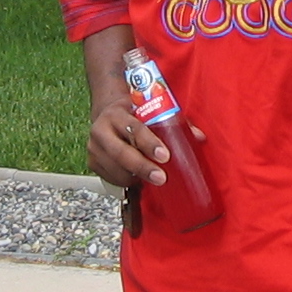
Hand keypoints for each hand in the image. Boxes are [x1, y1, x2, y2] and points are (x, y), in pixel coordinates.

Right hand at [87, 101, 203, 191]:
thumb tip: (199, 137)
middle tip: (161, 178)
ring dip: (134, 177)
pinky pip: (109, 177)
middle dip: (142, 167)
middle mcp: (100, 129)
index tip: (165, 156)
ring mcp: (93, 147)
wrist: (107, 112)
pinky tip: (138, 181)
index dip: (149, 144)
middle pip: (120, 153)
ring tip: (152, 182)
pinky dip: (125, 181)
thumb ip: (174, 122)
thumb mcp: (149, 110)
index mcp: (116, 113)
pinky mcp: (92, 162)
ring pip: (114, 168)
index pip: (134, 129)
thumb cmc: (134, 113)